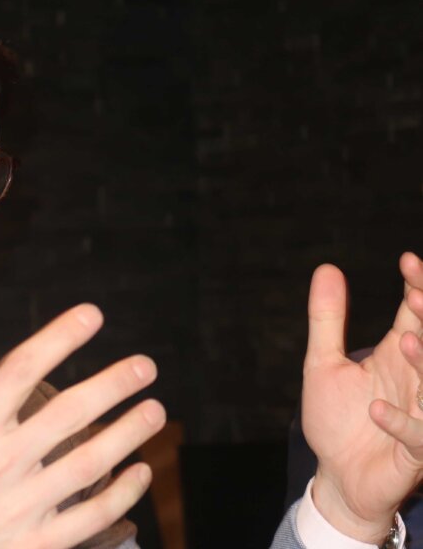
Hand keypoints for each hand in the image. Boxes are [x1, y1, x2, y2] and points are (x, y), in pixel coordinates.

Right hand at [0, 303, 164, 548]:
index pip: (19, 372)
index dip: (58, 338)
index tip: (93, 314)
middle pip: (65, 416)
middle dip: (111, 386)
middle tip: (145, 366)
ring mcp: (20, 510)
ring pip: (87, 467)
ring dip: (127, 435)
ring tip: (156, 410)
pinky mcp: (37, 545)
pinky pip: (91, 519)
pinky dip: (122, 495)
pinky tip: (141, 471)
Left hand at [302, 252, 422, 541]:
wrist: (337, 476)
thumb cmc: (338, 419)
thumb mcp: (323, 364)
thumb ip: (327, 319)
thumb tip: (326, 268)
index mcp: (399, 355)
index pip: (417, 314)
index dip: (418, 287)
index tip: (407, 261)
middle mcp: (417, 381)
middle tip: (417, 296)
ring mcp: (420, 416)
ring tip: (406, 341)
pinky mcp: (415, 453)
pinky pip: (420, 436)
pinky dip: (400, 422)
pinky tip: (375, 409)